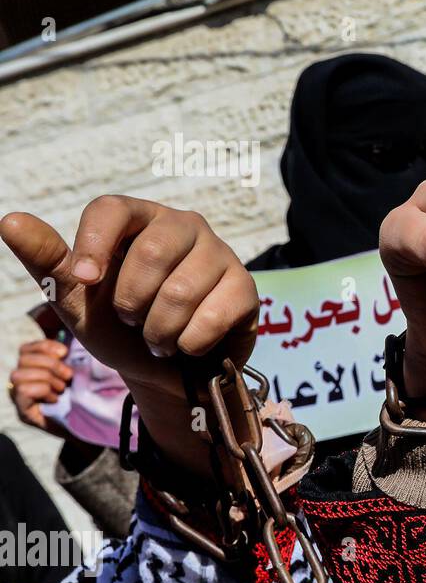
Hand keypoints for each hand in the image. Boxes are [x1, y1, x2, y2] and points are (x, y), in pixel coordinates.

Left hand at [1, 196, 258, 474]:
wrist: (166, 373)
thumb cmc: (119, 327)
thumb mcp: (78, 298)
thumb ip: (48, 261)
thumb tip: (10, 220)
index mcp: (139, 218)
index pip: (113, 209)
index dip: (94, 245)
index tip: (85, 283)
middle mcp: (184, 226)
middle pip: (151, 251)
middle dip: (131, 303)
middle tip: (132, 321)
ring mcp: (220, 254)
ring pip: (180, 291)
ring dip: (159, 332)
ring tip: (160, 339)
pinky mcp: (246, 287)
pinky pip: (214, 315)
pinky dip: (190, 343)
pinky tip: (190, 345)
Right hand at [8, 338, 73, 435]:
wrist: (84, 426)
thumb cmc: (79, 397)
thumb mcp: (73, 374)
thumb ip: (66, 359)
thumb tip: (66, 346)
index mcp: (32, 368)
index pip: (26, 348)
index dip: (44, 346)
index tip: (64, 352)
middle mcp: (20, 380)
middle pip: (23, 359)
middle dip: (50, 364)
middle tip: (68, 376)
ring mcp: (18, 396)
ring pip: (20, 374)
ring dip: (47, 379)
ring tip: (61, 389)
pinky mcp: (22, 410)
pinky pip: (23, 390)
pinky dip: (43, 391)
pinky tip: (54, 398)